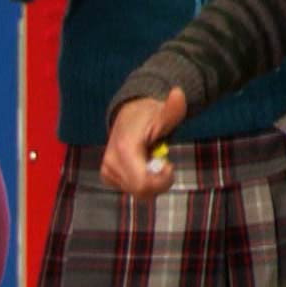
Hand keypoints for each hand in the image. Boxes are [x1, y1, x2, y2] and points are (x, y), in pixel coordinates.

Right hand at [100, 86, 187, 201]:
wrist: (129, 114)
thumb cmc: (149, 115)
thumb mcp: (165, 112)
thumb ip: (173, 108)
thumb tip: (178, 92)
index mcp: (124, 149)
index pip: (143, 185)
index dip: (161, 181)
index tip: (169, 165)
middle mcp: (111, 163)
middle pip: (142, 192)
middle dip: (158, 181)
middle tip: (163, 161)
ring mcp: (107, 171)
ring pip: (138, 193)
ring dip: (151, 180)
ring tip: (151, 159)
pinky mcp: (107, 176)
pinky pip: (131, 189)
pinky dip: (143, 180)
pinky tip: (143, 164)